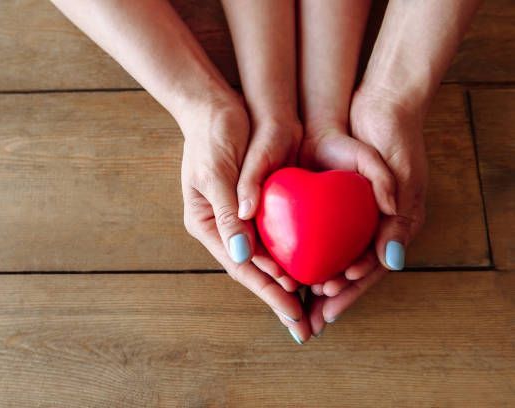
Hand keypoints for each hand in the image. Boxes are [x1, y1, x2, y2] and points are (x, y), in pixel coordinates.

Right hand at [179, 99, 311, 340]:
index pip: (240, 266)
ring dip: (290, 284)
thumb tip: (239, 255)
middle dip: (281, 300)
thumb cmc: (213, 135)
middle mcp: (225, 227)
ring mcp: (242, 218)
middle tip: (307, 327)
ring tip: (315, 309)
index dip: (268, 290)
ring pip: (268, 260)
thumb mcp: (216, 172)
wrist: (218, 105)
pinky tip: (313, 270)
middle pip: (255, 271)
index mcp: (208, 224)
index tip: (294, 310)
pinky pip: (277, 239)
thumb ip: (227, 213)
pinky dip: (293, 257)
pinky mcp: (258, 205)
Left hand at [308, 92, 427, 335]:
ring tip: (293, 301)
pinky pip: (316, 241)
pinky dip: (302, 258)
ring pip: (330, 262)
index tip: (329, 296)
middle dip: (330, 298)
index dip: (352, 285)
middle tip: (308, 318)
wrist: (359, 110)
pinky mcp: (329, 212)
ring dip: (312, 283)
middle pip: (348, 273)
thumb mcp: (392, 166)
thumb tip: (391, 259)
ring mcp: (348, 222)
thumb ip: (391, 204)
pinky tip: (284, 270)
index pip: (371, 267)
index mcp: (391, 227)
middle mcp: (369, 229)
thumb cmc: (384, 139)